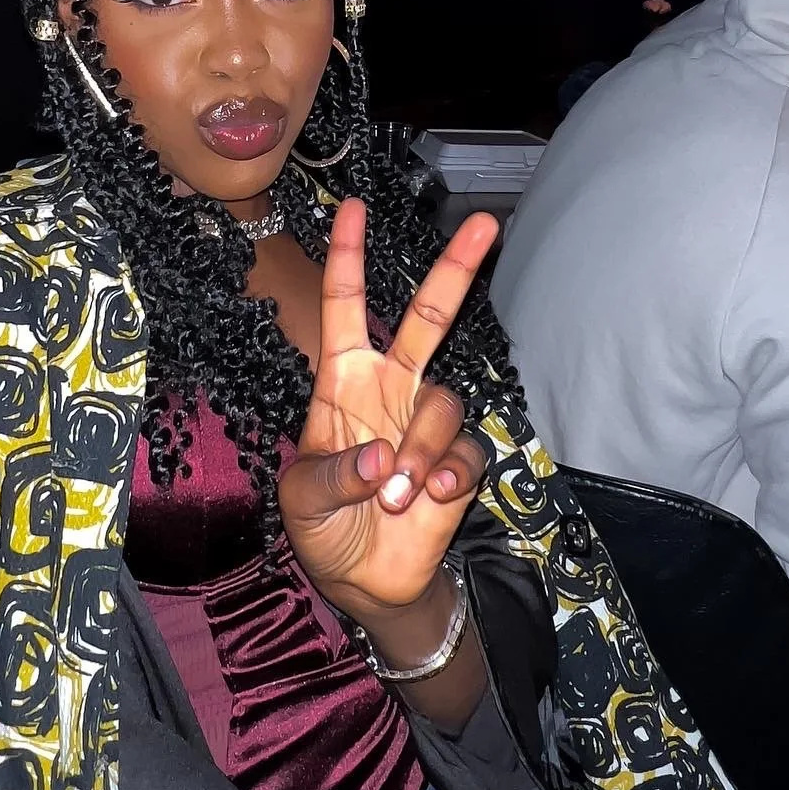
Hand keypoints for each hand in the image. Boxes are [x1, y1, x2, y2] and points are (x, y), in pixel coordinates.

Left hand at [279, 198, 498, 626]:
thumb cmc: (323, 527)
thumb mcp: (303, 501)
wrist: (365, 580)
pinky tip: (434, 495)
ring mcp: (427, 425)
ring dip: (422, 449)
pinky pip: (467, 451)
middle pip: (428, 319)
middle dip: (455, 271)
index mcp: (343, 384)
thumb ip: (334, 475)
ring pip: (444, 403)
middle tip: (485, 225)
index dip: (348, 259)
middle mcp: (391, 391)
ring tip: (398, 495)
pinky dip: (450, 472)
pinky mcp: (458, 462)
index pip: (345, 310)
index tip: (352, 208)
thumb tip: (382, 458)